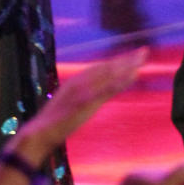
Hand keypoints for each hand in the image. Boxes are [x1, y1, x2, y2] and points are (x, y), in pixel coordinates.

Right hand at [23, 46, 147, 156]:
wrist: (39, 133)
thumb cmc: (53, 123)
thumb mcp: (69, 105)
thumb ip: (81, 98)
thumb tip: (92, 94)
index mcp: (76, 81)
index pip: (100, 68)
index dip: (117, 62)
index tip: (132, 56)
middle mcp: (80, 81)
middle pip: (106, 67)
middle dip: (126, 59)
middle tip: (144, 51)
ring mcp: (83, 90)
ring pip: (108, 74)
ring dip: (126, 65)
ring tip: (141, 58)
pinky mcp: (85, 101)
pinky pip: (106, 89)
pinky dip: (120, 81)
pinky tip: (131, 76)